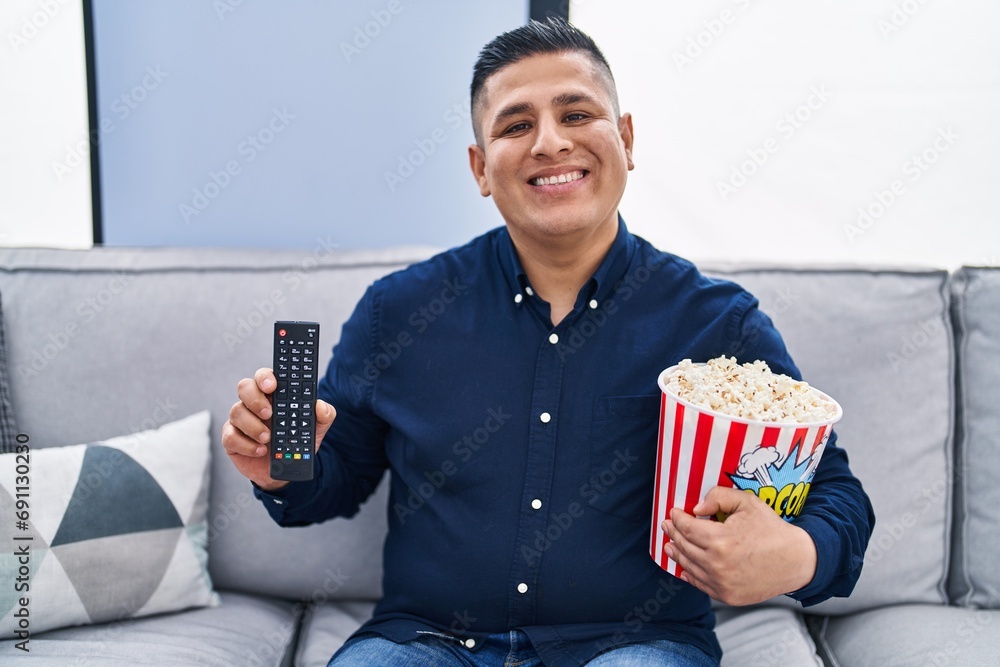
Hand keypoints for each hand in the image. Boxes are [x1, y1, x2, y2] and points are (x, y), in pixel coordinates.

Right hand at [221, 367, 335, 490]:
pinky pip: (230, 436)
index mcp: (273, 395)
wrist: (287, 469)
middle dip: (255, 399)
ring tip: (268, 439)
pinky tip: (260, 450)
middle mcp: (254, 403)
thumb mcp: (315, 429)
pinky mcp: (232, 438)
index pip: (264, 376)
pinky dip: (246, 445)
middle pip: (244, 387)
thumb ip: (324, 415)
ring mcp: (240, 420)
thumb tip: (321, 406)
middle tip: (269, 414)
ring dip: (253, 426)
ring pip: (236, 411)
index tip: (272, 386)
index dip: (265, 377)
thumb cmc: (297, 441)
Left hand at [662, 486, 816, 605]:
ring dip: (676, 554)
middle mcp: (717, 564)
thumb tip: (696, 509)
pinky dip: (690, 575)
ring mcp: (721, 583)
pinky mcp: (727, 596)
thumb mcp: (747, 503)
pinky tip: (684, 568)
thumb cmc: (772, 530)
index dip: (677, 519)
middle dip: (673, 534)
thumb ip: (718, 497)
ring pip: (689, 566)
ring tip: (670, 545)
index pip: (687, 528)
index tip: (673, 513)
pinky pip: (701, 585)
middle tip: (667, 526)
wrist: (797, 561)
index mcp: (720, 540)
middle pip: (684, 547)